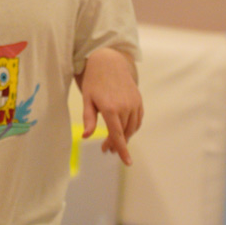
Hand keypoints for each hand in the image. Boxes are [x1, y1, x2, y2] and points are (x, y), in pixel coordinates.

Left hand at [78, 48, 142, 165]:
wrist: (109, 62)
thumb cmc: (93, 81)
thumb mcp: (87, 99)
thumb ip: (88, 119)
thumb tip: (86, 137)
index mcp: (110, 108)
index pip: (117, 134)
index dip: (122, 149)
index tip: (127, 162)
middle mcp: (125, 107)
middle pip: (124, 133)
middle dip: (116, 144)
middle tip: (106, 150)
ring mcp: (134, 103)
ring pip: (132, 128)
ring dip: (125, 137)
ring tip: (114, 142)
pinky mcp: (139, 100)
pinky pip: (138, 120)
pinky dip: (132, 128)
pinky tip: (124, 131)